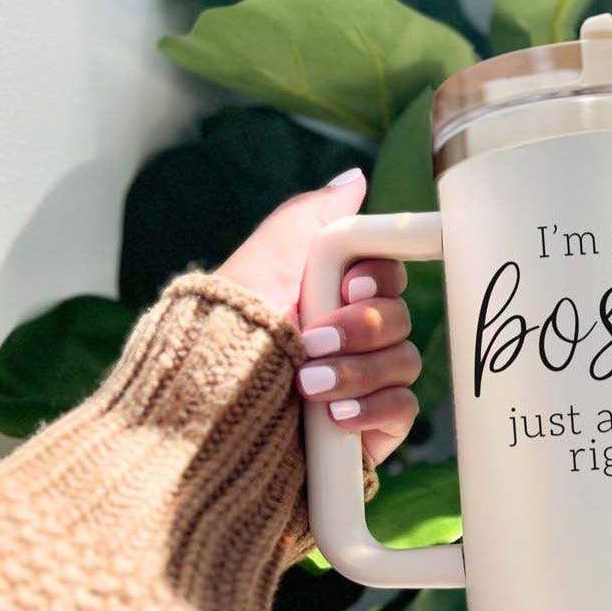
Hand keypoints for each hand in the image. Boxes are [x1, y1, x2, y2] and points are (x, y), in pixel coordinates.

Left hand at [216, 168, 419, 465]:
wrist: (207, 417)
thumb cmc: (227, 333)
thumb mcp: (265, 260)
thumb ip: (313, 217)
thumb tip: (355, 180)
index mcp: (329, 297)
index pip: (387, 276)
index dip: (380, 277)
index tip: (352, 283)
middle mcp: (348, 340)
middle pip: (399, 317)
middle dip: (359, 327)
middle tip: (313, 340)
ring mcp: (363, 386)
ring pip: (404, 361)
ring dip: (358, 370)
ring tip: (308, 384)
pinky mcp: (370, 430)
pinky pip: (403, 409)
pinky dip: (373, 408)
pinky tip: (335, 416)